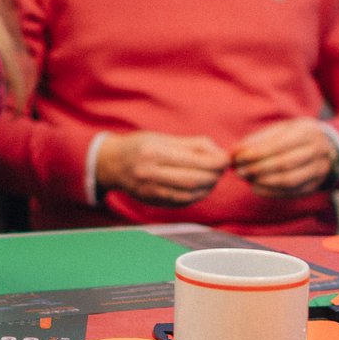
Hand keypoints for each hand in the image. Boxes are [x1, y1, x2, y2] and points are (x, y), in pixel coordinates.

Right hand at [95, 132, 228, 205]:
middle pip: (195, 179)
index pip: (195, 161)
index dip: (216, 162)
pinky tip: (201, 188)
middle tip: (222, 169)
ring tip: (213, 178)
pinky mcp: (153, 201)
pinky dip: (197, 196)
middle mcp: (151, 173)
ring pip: (190, 194)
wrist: (112, 163)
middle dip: (214, 175)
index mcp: (155, 152)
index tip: (226, 159)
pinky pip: (182, 202)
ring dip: (208, 187)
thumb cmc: (141, 146)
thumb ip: (193, 145)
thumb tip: (220, 154)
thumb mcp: (163, 138)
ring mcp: (151, 190)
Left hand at [231, 118, 335, 196]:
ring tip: (248, 179)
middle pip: (284, 163)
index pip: (278, 145)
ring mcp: (319, 169)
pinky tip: (256, 188)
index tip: (238, 158)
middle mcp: (317, 150)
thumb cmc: (294, 136)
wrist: (327, 146)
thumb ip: (257, 140)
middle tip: (239, 172)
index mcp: (307, 131)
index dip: (256, 153)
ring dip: (264, 182)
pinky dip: (272, 192)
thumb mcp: (280, 130)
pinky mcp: (315, 185)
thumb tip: (234, 153)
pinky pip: (292, 192)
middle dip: (258, 169)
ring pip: (289, 180)